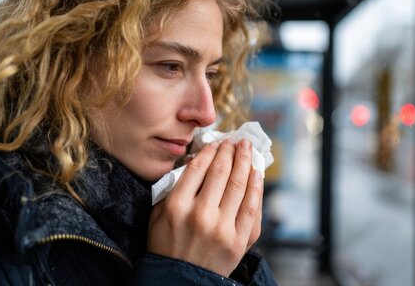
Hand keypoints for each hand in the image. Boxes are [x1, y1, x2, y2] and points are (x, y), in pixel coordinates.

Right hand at [147, 139, 263, 276]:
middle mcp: (201, 215)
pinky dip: (256, 187)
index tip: (217, 143)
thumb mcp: (158, 215)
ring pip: (239, 185)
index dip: (210, 151)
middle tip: (235, 142)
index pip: (198, 168)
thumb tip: (196, 161)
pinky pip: (252, 208)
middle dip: (230, 152)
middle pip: (221, 172)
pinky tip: (256, 173)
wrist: (180, 280)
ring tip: (247, 149)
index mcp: (177, 206)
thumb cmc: (166, 245)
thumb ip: (173, 189)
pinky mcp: (239, 241)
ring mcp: (222, 229)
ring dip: (245, 162)